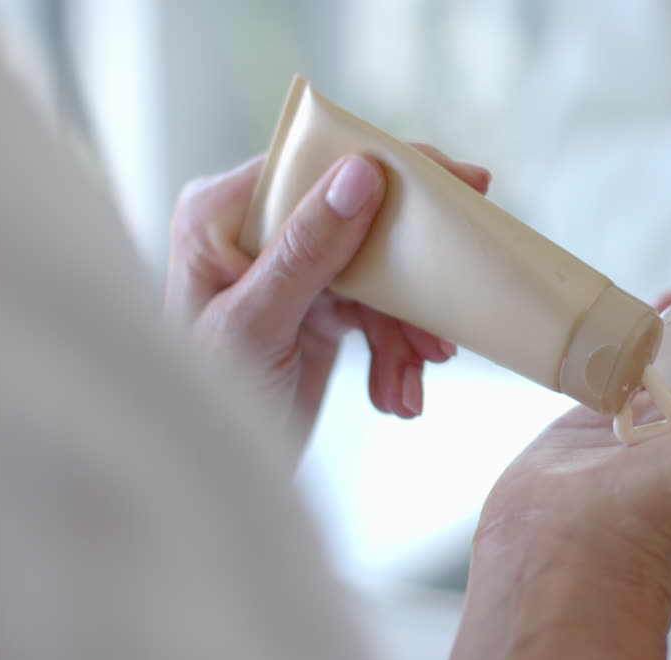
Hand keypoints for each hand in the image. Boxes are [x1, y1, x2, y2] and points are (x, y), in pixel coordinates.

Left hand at [165, 147, 490, 450]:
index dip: (395, 170)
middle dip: (409, 280)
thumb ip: (307, 250)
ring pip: (379, 277)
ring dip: (405, 332)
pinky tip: (396, 394)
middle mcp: (254, 232)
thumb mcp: (257, 325)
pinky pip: (375, 315)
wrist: (208, 481)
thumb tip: (362, 173)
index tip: (465, 184)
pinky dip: (394, 355)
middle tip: (452, 311)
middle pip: (362, 223)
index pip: (319, 166)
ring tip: (417, 378)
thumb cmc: (206, 402)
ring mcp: (288, 272)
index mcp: (222, 214)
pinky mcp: (314, 312)